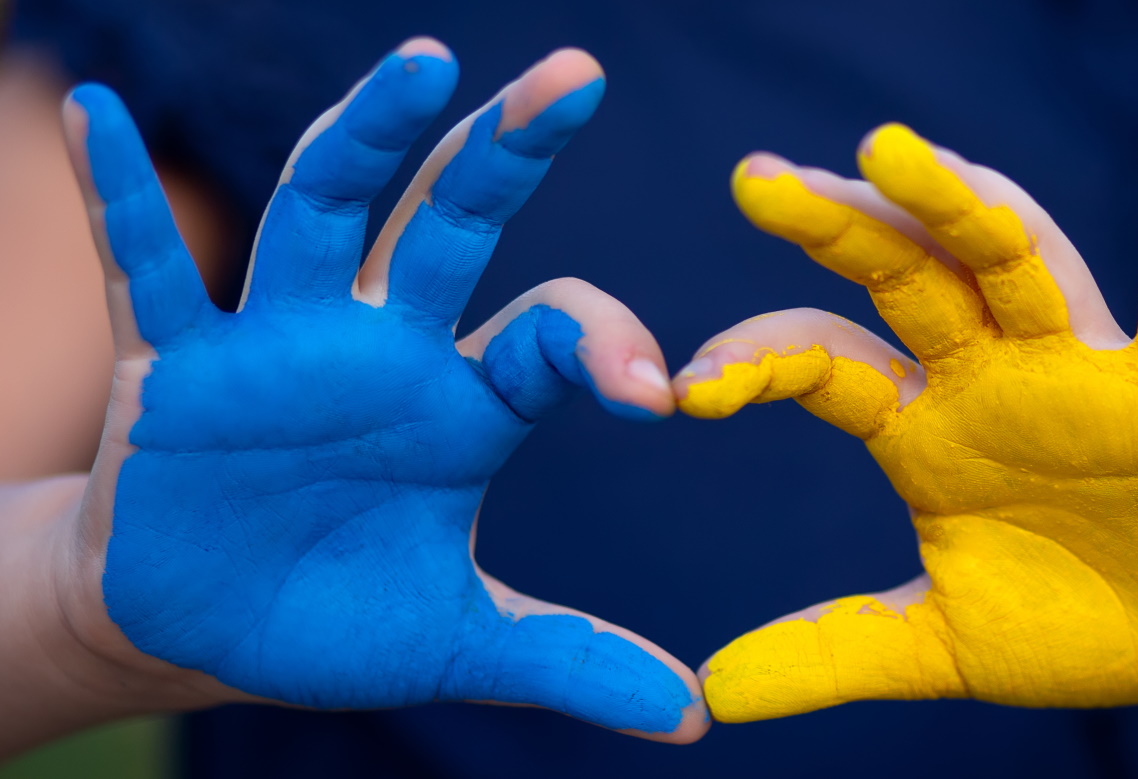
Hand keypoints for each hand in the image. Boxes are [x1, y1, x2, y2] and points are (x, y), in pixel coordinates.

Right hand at [56, 40, 704, 739]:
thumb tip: (696, 716)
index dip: (605, 346)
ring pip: (324, 211)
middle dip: (508, 150)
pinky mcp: (175, 364)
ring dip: (366, 137)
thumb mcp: (458, 646)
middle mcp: (384, 345)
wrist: (199, 630)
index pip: (553, 337)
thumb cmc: (334, 616)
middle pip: (453, 221)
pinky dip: (116, 194)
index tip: (656, 393)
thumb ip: (569, 662)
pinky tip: (96, 108)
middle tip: (576, 75)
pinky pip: (146, 268)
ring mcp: (280, 341)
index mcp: (467, 402)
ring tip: (423, 62)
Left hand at [679, 123, 1137, 721]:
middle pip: (907, 275)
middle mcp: (994, 374)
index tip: (686, 390)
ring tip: (893, 149)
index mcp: (926, 426)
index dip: (758, 363)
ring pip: (1021, 260)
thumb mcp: (943, 647)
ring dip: (961, 205)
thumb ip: (836, 654)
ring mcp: (1087, 367)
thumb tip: (711, 694)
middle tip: (759, 179)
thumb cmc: (1076, 623)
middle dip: (838, 227)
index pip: (825, 363)